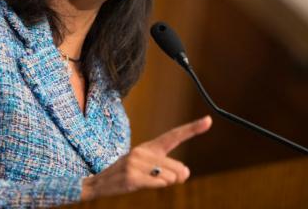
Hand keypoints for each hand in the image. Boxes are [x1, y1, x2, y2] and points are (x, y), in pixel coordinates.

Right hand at [81, 115, 211, 200]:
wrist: (99, 183)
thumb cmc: (128, 176)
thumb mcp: (148, 169)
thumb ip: (169, 169)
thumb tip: (186, 173)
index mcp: (149, 147)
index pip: (174, 136)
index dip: (192, 128)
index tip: (208, 120)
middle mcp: (143, 151)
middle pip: (177, 167)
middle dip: (176, 177)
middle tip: (161, 180)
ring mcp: (136, 162)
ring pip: (169, 177)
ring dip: (164, 183)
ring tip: (145, 181)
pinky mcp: (131, 176)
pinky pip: (157, 183)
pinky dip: (156, 186)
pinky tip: (142, 184)